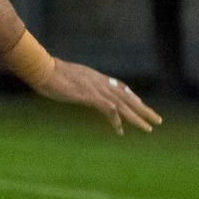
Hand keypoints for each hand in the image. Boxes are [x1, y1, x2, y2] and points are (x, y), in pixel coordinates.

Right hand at [33, 59, 160, 133]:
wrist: (41, 68)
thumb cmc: (47, 72)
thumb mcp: (65, 76)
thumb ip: (74, 81)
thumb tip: (71, 84)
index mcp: (94, 76)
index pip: (120, 86)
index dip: (131, 97)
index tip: (140, 104)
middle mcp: (100, 81)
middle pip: (127, 97)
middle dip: (143, 109)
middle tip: (156, 120)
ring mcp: (96, 88)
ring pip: (123, 105)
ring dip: (136, 117)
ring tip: (148, 128)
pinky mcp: (90, 96)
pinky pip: (108, 110)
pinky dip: (115, 120)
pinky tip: (119, 130)